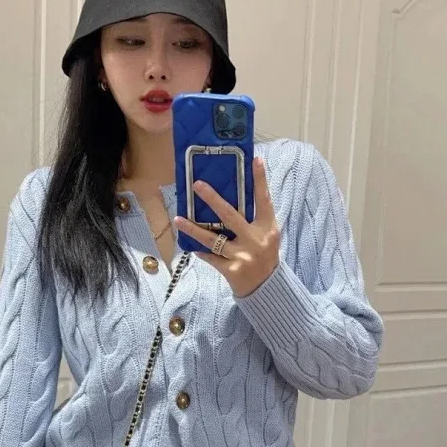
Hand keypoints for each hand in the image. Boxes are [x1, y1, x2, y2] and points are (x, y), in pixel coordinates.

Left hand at [174, 157, 279, 296]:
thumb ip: (255, 218)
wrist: (267, 287)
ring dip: (193, 228)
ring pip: (213, 238)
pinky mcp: (232, 270)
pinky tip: (190, 245)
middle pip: (231, 215)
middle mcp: (256, 239)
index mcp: (268, 227)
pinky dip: (200, 251)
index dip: (260, 179)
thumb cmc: (265, 255)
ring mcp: (243, 255)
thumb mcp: (267, 234)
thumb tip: (235, 194)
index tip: (255, 159)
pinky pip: (211, 257)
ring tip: (178, 218)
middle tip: (197, 185)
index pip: (264, 199)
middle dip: (212, 199)